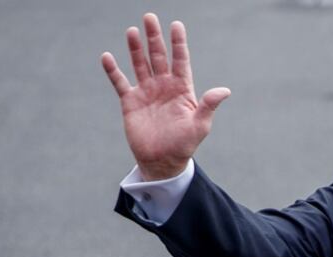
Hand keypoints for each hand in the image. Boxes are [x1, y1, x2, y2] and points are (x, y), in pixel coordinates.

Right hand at [101, 13, 230, 179]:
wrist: (162, 162)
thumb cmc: (184, 144)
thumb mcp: (200, 125)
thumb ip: (209, 105)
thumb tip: (225, 90)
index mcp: (181, 89)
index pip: (180, 60)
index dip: (178, 43)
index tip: (176, 25)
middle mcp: (163, 86)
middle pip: (158, 56)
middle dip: (154, 37)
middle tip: (150, 17)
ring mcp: (146, 92)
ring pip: (140, 64)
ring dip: (135, 48)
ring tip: (132, 31)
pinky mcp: (130, 102)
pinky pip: (120, 82)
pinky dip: (113, 70)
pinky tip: (107, 57)